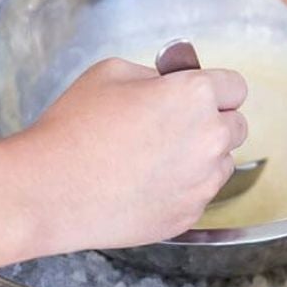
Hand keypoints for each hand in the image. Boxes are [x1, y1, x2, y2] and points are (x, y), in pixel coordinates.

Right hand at [18, 58, 247, 250]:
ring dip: (202, 157)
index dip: (216, 89)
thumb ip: (156, 76)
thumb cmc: (74, 128)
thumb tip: (171, 85)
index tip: (202, 95)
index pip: (235, 86)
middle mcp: (210, 138)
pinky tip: (147, 183)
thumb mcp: (112, 72)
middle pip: (236, 126)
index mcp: (195, 95)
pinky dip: (184, 188)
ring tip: (155, 158)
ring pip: (222, 163)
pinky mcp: (190, 213)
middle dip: (213, 122)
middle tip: (175, 126)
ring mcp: (203, 181)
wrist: (49, 191)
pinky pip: (200, 194)